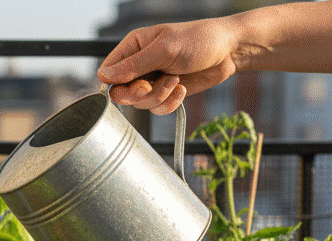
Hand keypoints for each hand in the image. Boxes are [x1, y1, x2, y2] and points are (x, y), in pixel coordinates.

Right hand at [97, 18, 239, 113]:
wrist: (229, 51)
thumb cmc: (199, 40)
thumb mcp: (164, 50)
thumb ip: (133, 65)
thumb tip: (103, 76)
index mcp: (133, 47)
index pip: (108, 72)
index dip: (116, 84)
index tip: (135, 84)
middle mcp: (139, 65)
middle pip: (121, 93)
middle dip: (138, 94)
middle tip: (151, 87)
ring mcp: (152, 80)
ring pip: (139, 104)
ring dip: (159, 97)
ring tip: (176, 81)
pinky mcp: (165, 92)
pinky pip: (156, 109)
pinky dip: (169, 104)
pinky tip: (182, 90)